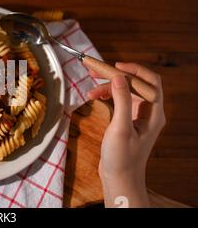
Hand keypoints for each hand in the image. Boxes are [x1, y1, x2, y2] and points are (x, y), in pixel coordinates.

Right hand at [87, 63, 165, 206]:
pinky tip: (95, 97)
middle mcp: (149, 113)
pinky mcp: (127, 121)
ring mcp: (138, 117)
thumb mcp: (120, 128)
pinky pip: (119, 101)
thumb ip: (122, 101)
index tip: (116, 65)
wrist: (119, 179)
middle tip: (95, 71)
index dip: (134, 70)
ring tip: (90, 90)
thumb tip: (119, 77)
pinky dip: (108, 96)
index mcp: (154, 114)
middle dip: (116, 76)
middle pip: (135, 84)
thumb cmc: (122, 158)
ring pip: (125, 92)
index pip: (150, 82)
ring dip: (108, 87)